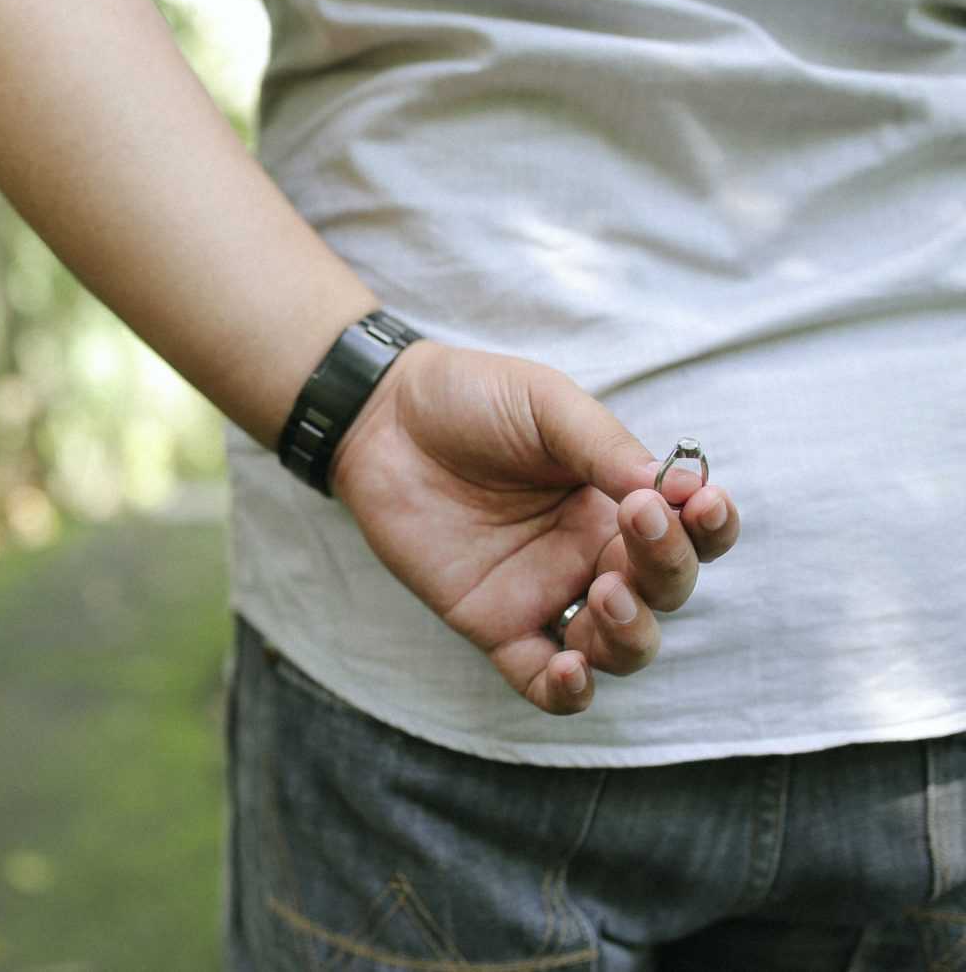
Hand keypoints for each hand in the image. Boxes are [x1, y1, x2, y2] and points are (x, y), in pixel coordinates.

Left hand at [331, 340, 740, 715]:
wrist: (382, 418)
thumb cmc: (469, 400)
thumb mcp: (543, 404)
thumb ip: (604, 445)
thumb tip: (674, 486)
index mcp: (617, 500)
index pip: (692, 532)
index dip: (711, 528)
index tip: (700, 503)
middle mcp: (592, 553)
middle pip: (665, 590)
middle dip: (668, 567)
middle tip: (640, 527)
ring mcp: (546, 592)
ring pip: (619, 647)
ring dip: (632, 633)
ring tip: (607, 593)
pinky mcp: (494, 624)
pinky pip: (540, 680)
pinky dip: (566, 691)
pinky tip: (570, 671)